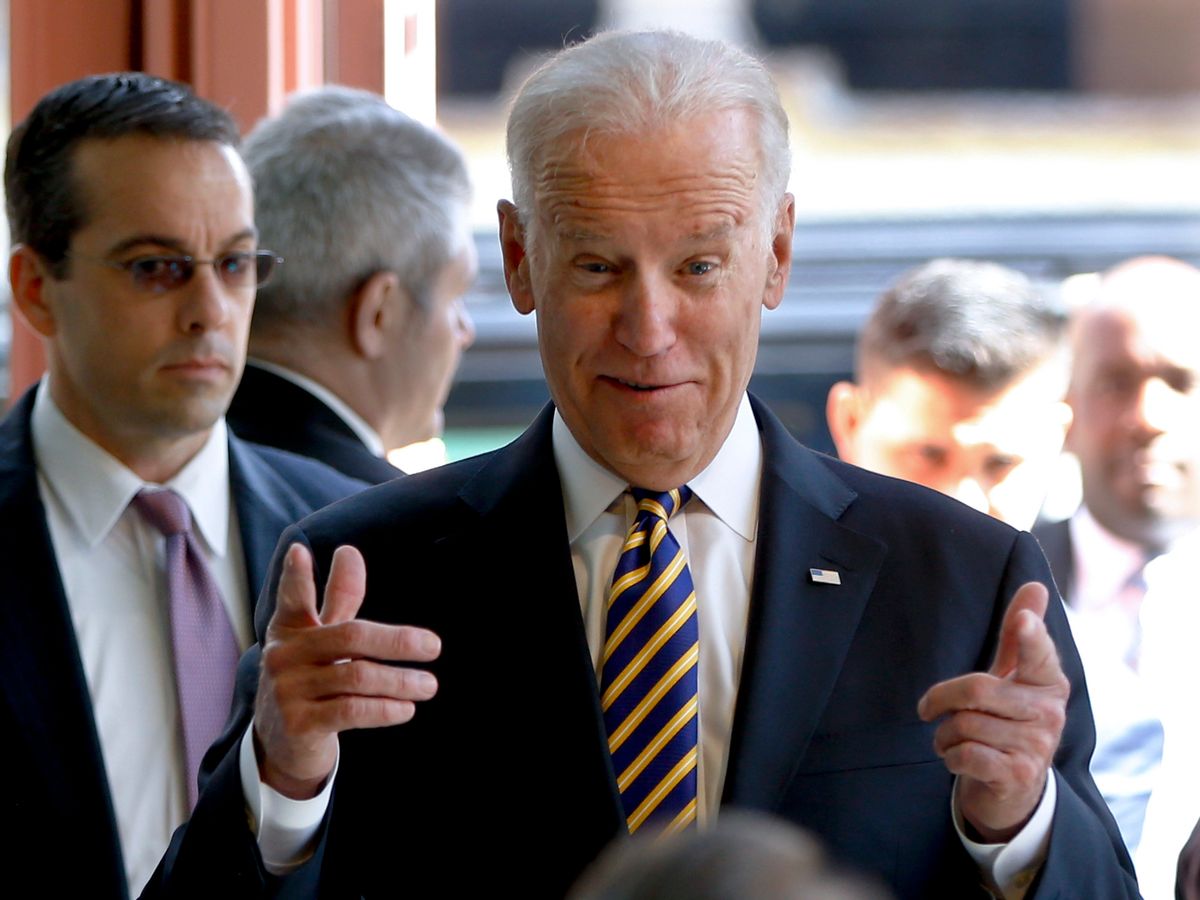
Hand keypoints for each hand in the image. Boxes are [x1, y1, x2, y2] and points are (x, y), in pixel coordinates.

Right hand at [254, 543, 440, 798]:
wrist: (284, 745)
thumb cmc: (311, 679)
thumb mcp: (321, 640)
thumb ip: (339, 599)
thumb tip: (349, 551)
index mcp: (289, 630)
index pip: (293, 599)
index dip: (296, 576)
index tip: (301, 550)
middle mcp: (283, 657)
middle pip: (350, 637)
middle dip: (397, 641)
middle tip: (434, 646)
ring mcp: (287, 692)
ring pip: (357, 677)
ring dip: (400, 681)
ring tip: (428, 685)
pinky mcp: (299, 725)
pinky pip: (351, 711)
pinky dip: (384, 709)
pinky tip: (406, 708)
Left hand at [917, 581, 1068, 841]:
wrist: (1011, 786)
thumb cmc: (1006, 719)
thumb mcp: (1013, 676)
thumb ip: (1019, 635)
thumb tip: (1036, 585)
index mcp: (1048, 682)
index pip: (1037, 654)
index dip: (1030, 636)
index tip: (1023, 620)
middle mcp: (1050, 712)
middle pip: (976, 688)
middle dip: (940, 699)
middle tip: (930, 709)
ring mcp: (1038, 746)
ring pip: (964, 724)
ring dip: (943, 734)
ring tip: (952, 739)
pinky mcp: (1018, 776)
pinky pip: (965, 754)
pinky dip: (949, 756)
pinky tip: (958, 758)